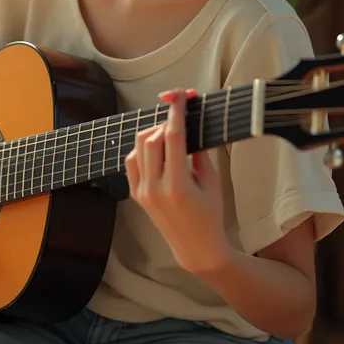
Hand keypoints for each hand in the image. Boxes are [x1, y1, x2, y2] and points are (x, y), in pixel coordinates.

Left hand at [124, 88, 230, 275]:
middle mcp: (155, 188)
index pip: (173, 138)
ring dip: (153, 134)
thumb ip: (199, 152)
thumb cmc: (210, 213)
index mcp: (178, 186)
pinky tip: (156, 149)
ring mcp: (142, 192)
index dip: (176, 112)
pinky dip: (142, 148)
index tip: (179, 96)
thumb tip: (191, 123)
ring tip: (169, 135)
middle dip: (165, 122)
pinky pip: (131, 161)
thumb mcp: (212, 181)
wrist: (195, 247)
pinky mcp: (135, 195)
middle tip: (178, 118)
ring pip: (138, 147)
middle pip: (152, 139)